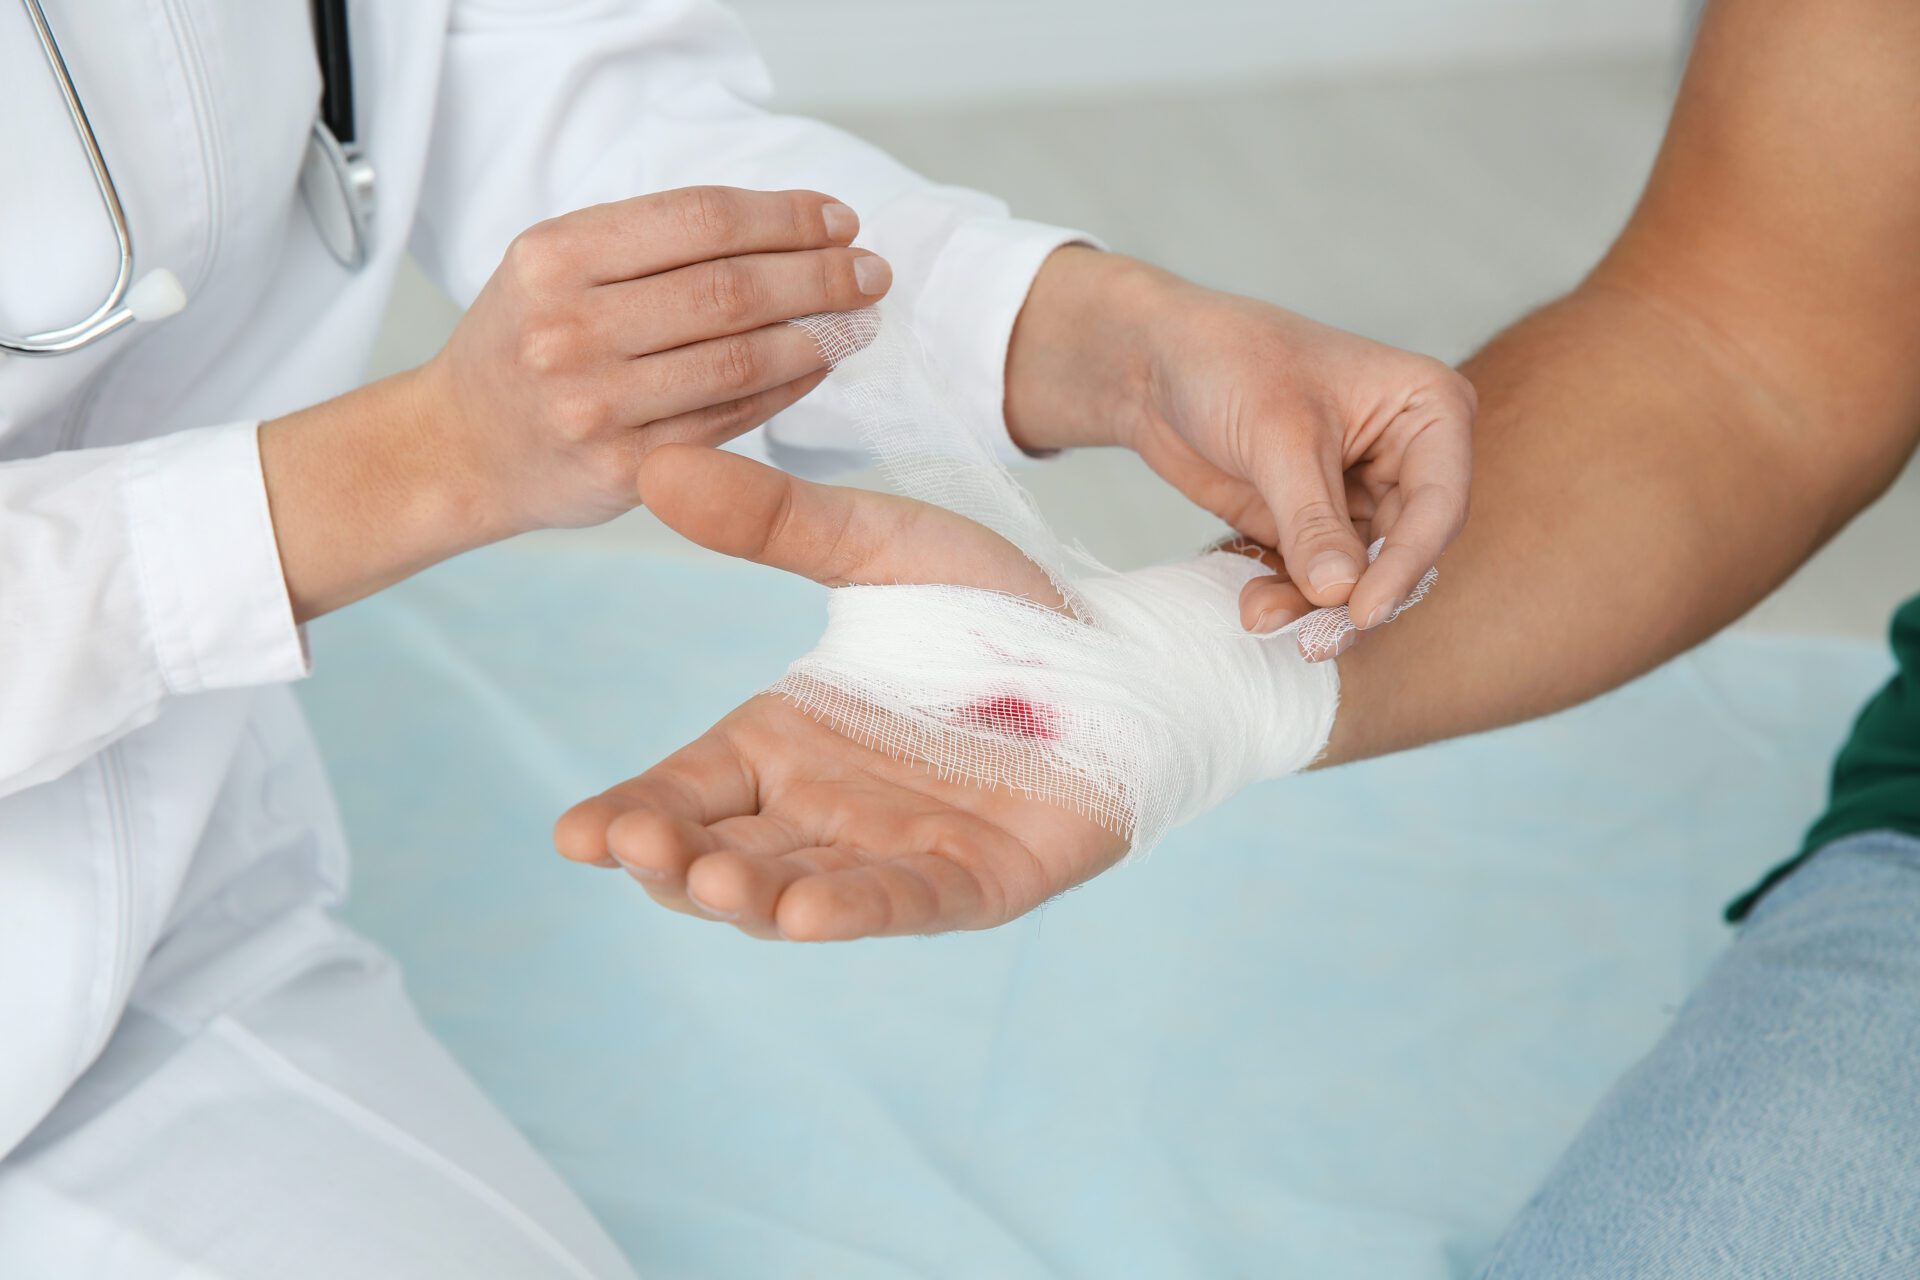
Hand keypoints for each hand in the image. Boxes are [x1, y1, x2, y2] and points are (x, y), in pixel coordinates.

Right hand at [262, 187, 890, 620]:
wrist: (461, 448)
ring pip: (739, 359)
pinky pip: (730, 420)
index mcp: (556, 257)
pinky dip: (787, 390)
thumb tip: (787, 227)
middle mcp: (569, 328)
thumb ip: (651, 244)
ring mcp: (596, 404)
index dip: (785, 216)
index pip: (700, 219)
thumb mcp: (556, 266)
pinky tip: (818, 366)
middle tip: (871, 271)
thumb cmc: (526, 343)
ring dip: (817, 335)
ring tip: (858, 318)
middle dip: (820, 275)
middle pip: (730, 289)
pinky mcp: (625, 469)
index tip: (839, 219)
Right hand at [552, 444, 1126, 940]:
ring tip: (707, 880)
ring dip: (749, 897)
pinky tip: (805, 913)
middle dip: (673, 860)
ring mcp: (896, 852)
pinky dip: (857, 910)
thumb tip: (659, 466)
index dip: (630, 817)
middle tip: (637, 842)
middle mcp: (825, 812)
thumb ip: (779, 521)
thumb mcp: (877, 547)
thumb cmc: (990, 610)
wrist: (1119, 646)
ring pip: (800, 891)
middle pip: (722, 856)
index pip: (685, 792)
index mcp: (783, 745)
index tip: (575, 833)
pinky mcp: (977, 879)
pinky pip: (907, 901)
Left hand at [1005, 248, 1473, 653]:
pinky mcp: (1315, 525)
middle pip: (1405, 551)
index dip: (1405, 564)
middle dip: (1356, 598)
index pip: (1438, 503)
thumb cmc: (1228, 361)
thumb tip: (1340, 593)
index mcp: (1428, 409)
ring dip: (1314, 607)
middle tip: (1316, 641)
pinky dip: (1288, 598)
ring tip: (1260, 617)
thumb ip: (1312, 520)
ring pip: (1359, 574)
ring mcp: (1362, 494)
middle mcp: (1407, 456)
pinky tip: (1253, 607)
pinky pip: (1316, 578)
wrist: (1156, 365)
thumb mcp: (1275, 436)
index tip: (1364, 611)